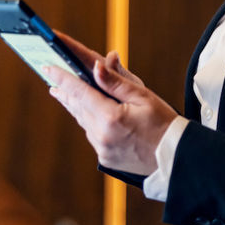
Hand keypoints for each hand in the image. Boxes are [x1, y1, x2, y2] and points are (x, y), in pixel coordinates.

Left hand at [46, 35, 175, 174]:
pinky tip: (90, 114)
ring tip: (67, 94)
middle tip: (53, 79)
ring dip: (76, 106)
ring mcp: (102, 149)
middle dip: (65, 91)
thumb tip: (96, 66)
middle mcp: (102, 135)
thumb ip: (117, 82)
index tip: (48, 67)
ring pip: (83, 122)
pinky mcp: (105, 158)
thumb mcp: (144, 97)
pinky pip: (92, 135)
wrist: (176, 158)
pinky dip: (89, 122)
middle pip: (77, 107)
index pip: (80, 92)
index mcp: (111, 117)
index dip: (63, 78)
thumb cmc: (164, 124)